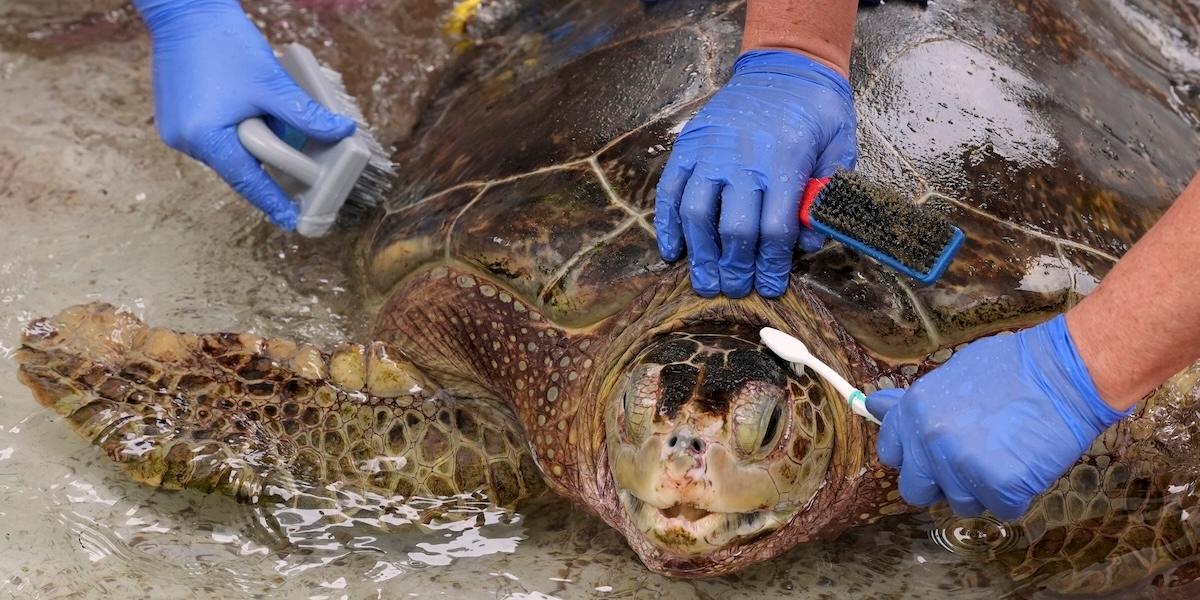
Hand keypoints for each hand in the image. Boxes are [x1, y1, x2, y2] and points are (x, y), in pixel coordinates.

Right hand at [134, 0, 355, 228]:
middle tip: (300, 181)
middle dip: (269, 169)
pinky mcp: (177, 117)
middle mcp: (185, 141)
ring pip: (227, 152)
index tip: (293, 223)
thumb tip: (340, 132)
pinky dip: (237, 134)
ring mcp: (177, 130)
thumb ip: (306, 115)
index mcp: (205, 138)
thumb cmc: (223, 43)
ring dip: (253, 147)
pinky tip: (253, 119)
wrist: (184, 10)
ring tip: (277, 136)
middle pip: (238, 169)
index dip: (274, 203)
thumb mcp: (272, 85)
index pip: (248, 183)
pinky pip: (215, 138)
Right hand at [653, 49, 856, 297]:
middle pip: (735, 228)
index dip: (773, 265)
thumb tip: (808, 242)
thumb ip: (826, 194)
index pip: (775, 228)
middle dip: (736, 268)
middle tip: (736, 290)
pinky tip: (673, 251)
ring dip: (700, 255)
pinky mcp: (688, 146)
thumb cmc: (816, 109)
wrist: (785, 65)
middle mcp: (744, 157)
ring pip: (697, 214)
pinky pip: (671, 191)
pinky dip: (668, 225)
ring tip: (706, 281)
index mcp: (785, 158)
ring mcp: (711, 151)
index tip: (771, 286)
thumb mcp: (840, 145)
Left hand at [866, 316, 1129, 520]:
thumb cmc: (1013, 367)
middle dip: (942, 483)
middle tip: (973, 460)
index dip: (914, 457)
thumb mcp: (951, 373)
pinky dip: (1016, 495)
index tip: (932, 454)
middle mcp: (929, 440)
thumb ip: (913, 400)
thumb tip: (873, 405)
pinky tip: (1026, 462)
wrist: (1064, 372)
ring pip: (960, 504)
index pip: (891, 454)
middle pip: (916, 490)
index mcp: (914, 411)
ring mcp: (962, 465)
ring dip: (982, 489)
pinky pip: (1001, 509)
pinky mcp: (999, 486)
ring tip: (1006, 453)